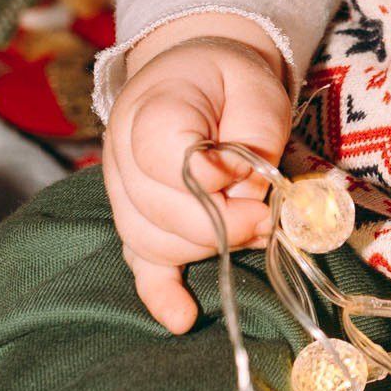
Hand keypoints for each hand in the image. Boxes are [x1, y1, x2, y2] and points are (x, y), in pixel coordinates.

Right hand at [103, 15, 294, 332]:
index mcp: (151, 109)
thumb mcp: (255, 84)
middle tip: (269, 216)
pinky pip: (139, 261)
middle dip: (223, 224)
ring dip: (208, 246)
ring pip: (154, 242)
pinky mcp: (135, 219)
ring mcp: (122, 192)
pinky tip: (182, 317)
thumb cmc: (229, 79)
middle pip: (162, 213)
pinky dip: (160, 292)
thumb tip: (252, 190)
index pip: (173, 164)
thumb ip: (255, 132)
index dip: (218, 180)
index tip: (257, 175)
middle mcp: (122, 154)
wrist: (196, 73)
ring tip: (253, 230)